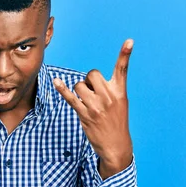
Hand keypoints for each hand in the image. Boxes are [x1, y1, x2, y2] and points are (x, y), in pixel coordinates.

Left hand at [53, 39, 133, 178]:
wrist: (116, 145)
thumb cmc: (116, 121)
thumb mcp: (120, 103)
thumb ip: (109, 88)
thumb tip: (89, 78)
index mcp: (120, 92)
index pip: (122, 69)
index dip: (125, 54)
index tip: (129, 41)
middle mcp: (108, 97)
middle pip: (92, 74)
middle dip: (89, 79)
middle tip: (93, 92)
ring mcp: (96, 106)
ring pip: (79, 85)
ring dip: (79, 91)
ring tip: (87, 102)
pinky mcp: (84, 114)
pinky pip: (70, 97)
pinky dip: (62, 89)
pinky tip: (56, 81)